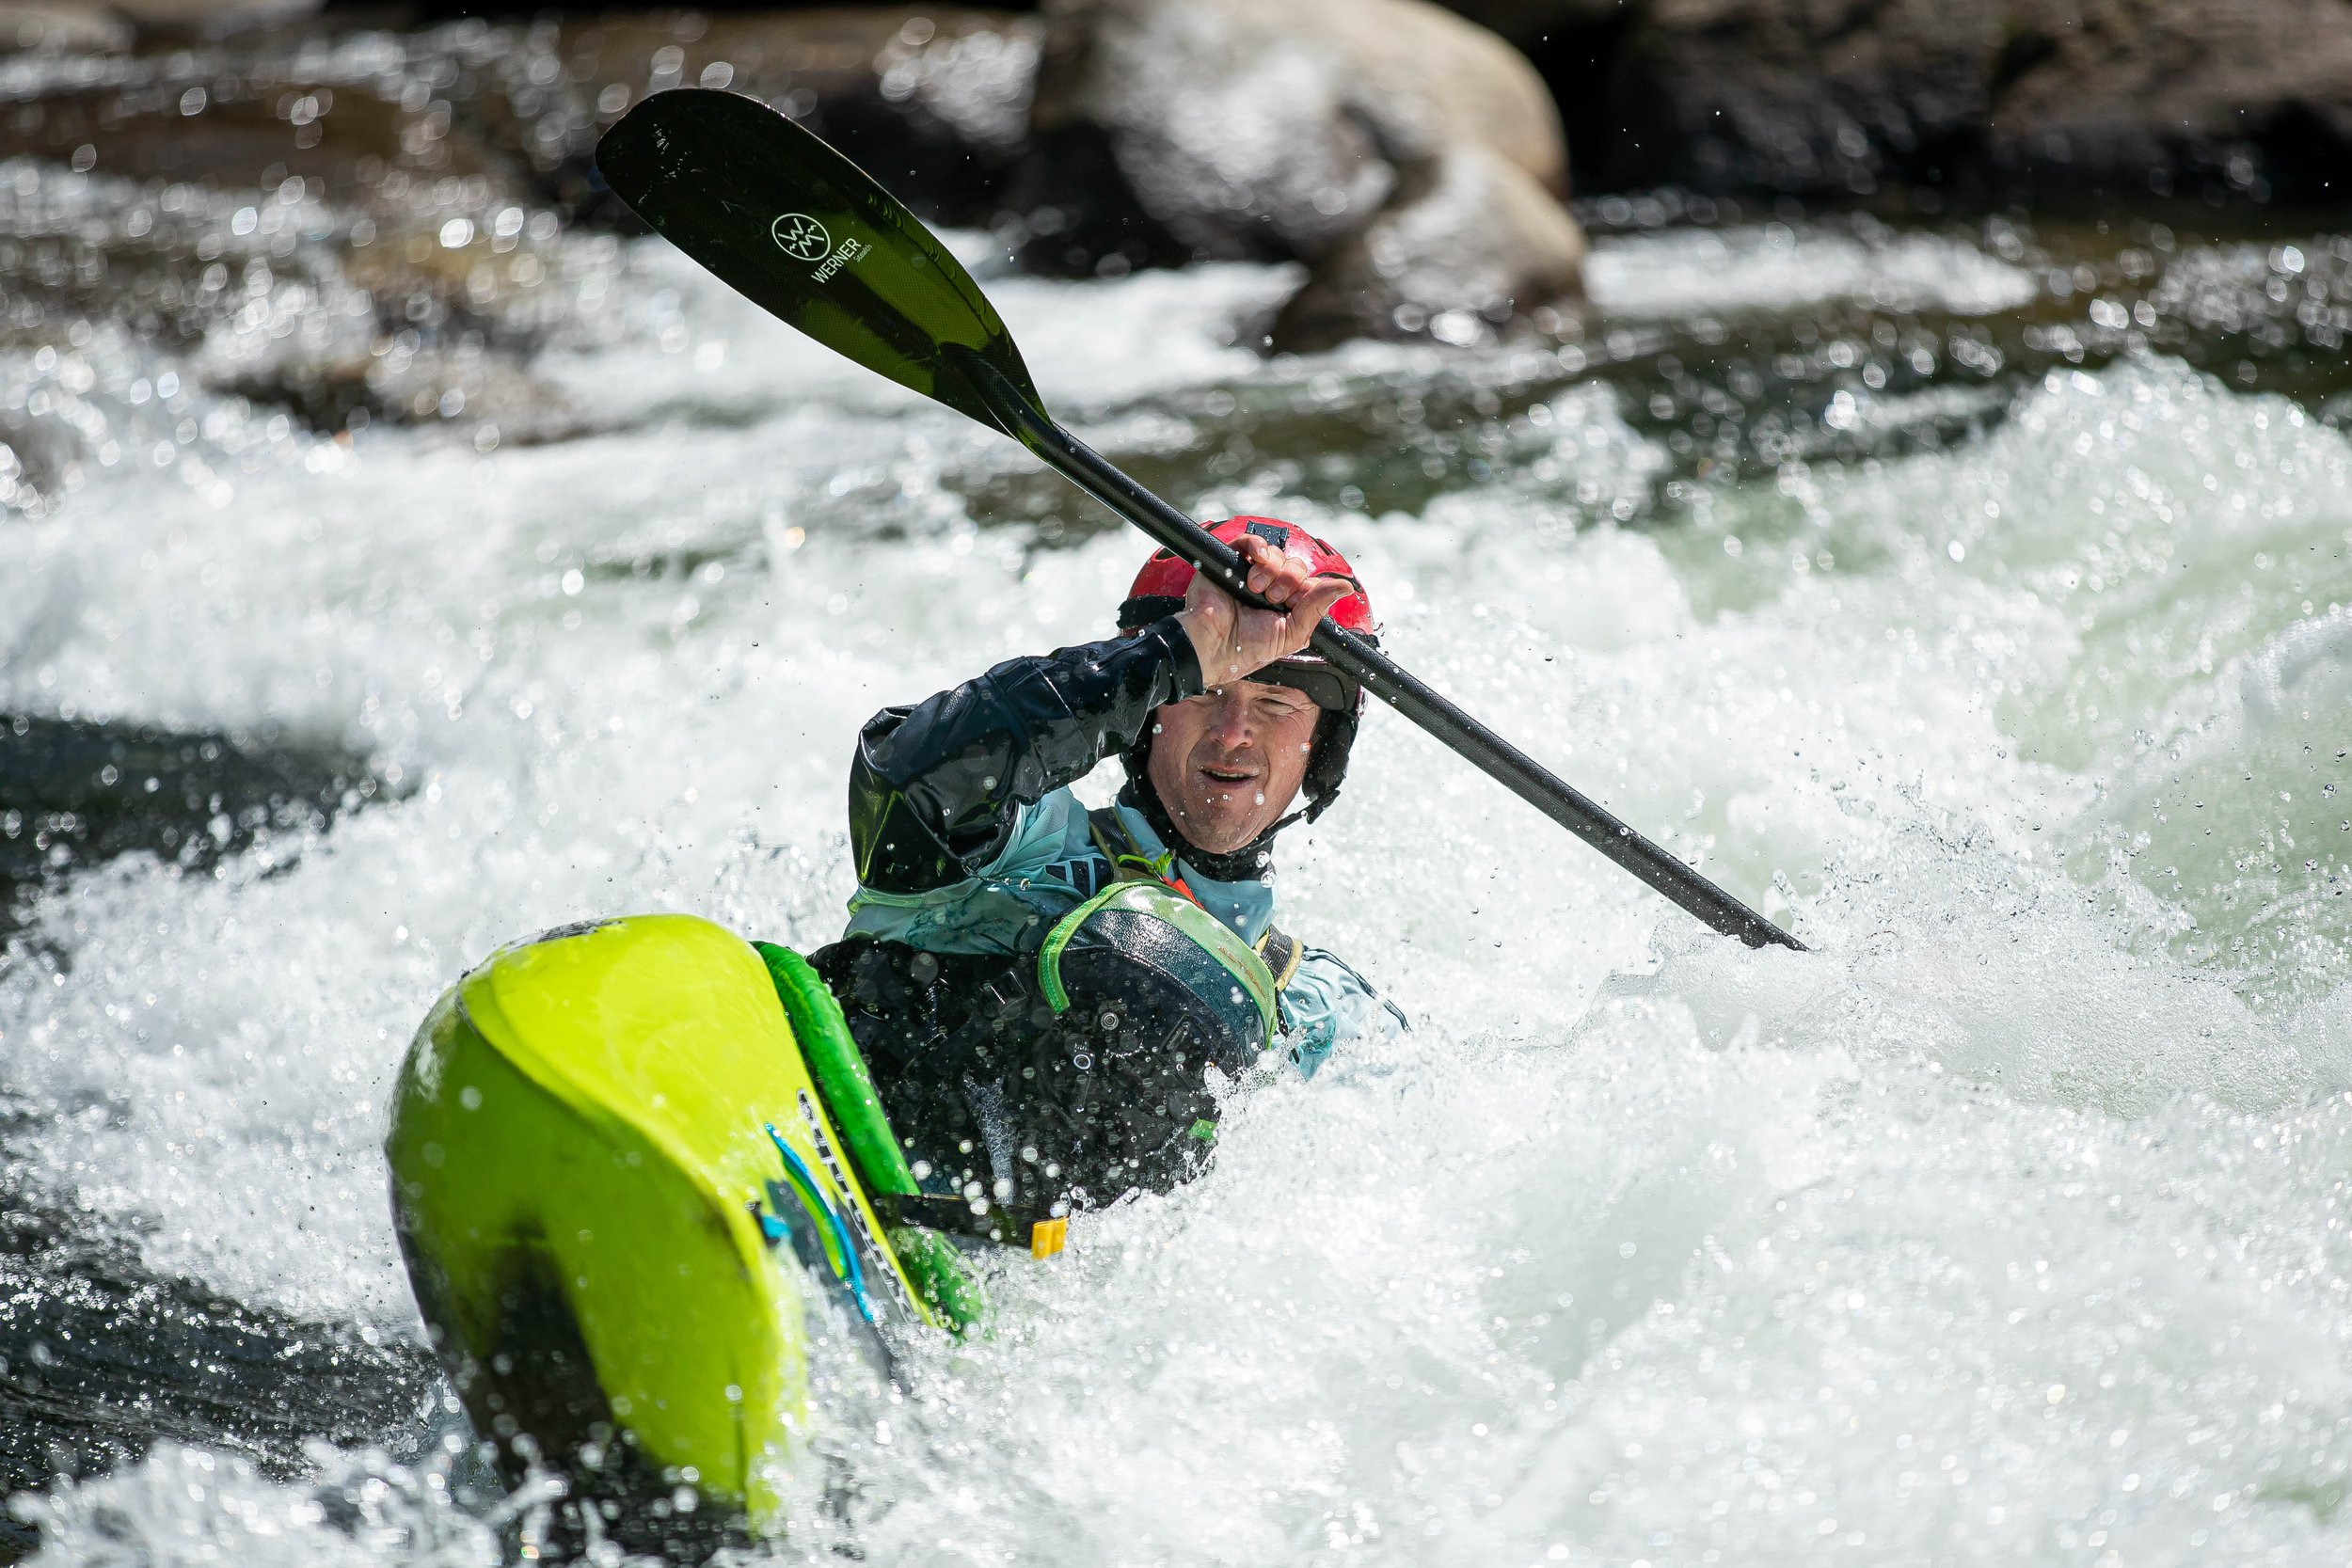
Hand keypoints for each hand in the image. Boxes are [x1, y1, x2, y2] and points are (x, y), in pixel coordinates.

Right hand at [1175, 533, 1353, 684]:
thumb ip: (1317, 608)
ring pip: (1277, 554)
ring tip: (1256, 589)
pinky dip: (1258, 546)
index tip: (1293, 603)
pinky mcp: (1231, 561)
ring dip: (1272, 571)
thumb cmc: (1246, 648)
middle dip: (1289, 581)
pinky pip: (1252, 541)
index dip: (1305, 589)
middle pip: (1296, 566)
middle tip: (1272, 598)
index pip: (1308, 583)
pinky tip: (1258, 560)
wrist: (1213, 645)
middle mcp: (1270, 587)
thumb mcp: (1292, 633)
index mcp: (1286, 605)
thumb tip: (1345, 587)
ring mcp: (1251, 573)